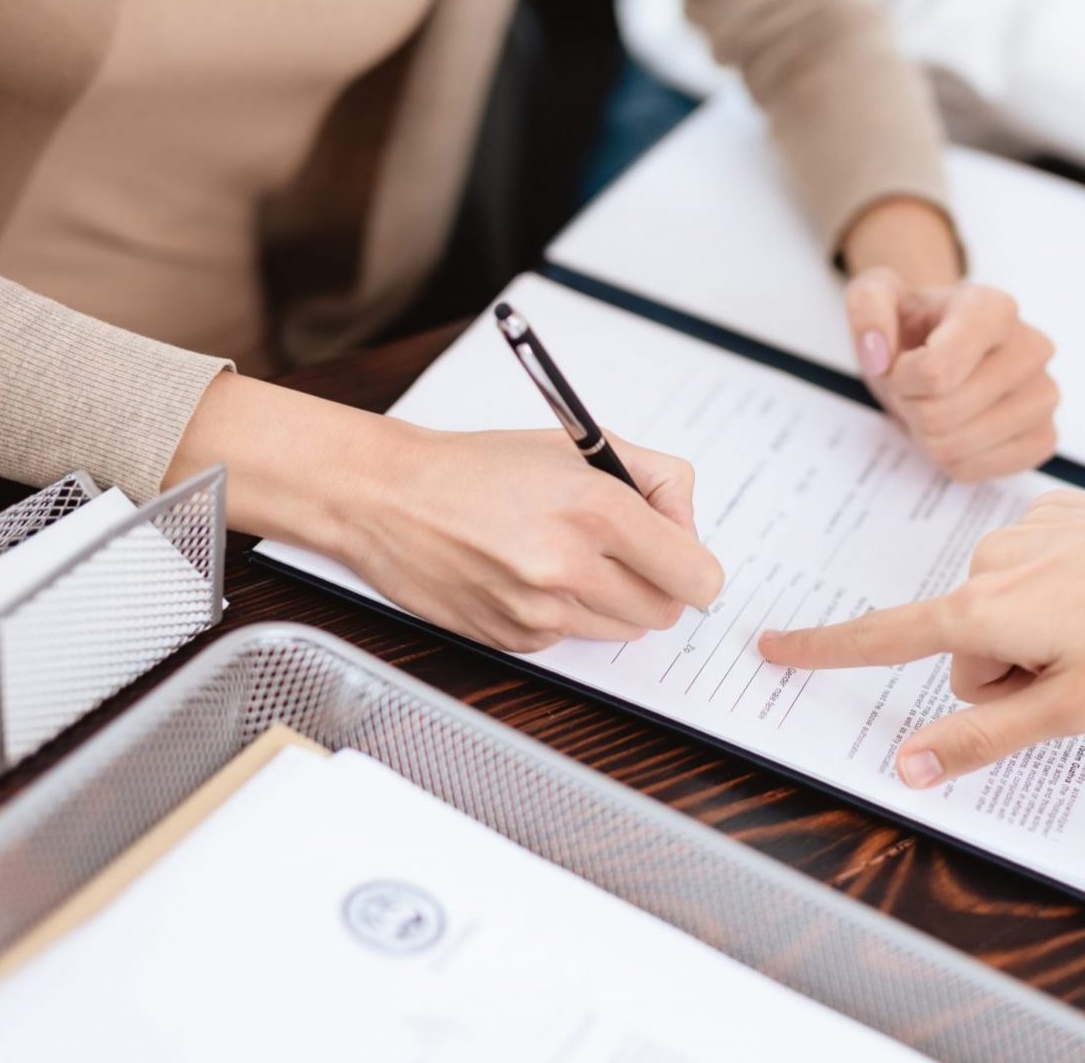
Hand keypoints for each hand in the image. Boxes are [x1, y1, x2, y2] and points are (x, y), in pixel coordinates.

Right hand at [166, 375, 724, 652]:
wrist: (389, 497)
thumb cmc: (482, 466)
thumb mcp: (581, 445)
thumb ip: (657, 479)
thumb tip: (689, 530)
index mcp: (596, 508)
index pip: (695, 574)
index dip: (696, 566)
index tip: (682, 555)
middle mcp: (569, 565)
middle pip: (666, 611)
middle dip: (657, 584)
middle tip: (625, 551)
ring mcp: (540, 610)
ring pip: (623, 631)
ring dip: (614, 602)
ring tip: (573, 558)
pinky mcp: (514, 639)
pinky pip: (573, 639)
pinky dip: (568, 614)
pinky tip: (531, 576)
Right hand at [760, 487, 1084, 786]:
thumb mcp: (1074, 707)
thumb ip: (982, 738)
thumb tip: (908, 767)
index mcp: (985, 610)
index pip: (882, 637)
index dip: (821, 649)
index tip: (768, 647)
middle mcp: (989, 561)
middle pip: (965, 650)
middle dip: (1009, 674)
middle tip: (1083, 672)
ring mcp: (1024, 531)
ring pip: (1002, 613)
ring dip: (1041, 636)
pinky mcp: (1057, 513)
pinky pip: (1035, 574)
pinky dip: (1067, 596)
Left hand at [845, 267, 1058, 480]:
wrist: (941, 353)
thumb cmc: (913, 327)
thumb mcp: (875, 295)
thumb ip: (867, 306)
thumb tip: (878, 353)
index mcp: (994, 308)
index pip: (937, 371)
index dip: (903, 378)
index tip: (902, 364)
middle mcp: (1032, 349)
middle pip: (941, 414)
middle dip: (911, 407)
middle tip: (917, 388)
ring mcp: (1045, 396)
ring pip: (955, 447)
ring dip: (928, 434)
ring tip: (936, 404)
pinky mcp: (1043, 437)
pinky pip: (976, 470)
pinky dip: (951, 458)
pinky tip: (958, 427)